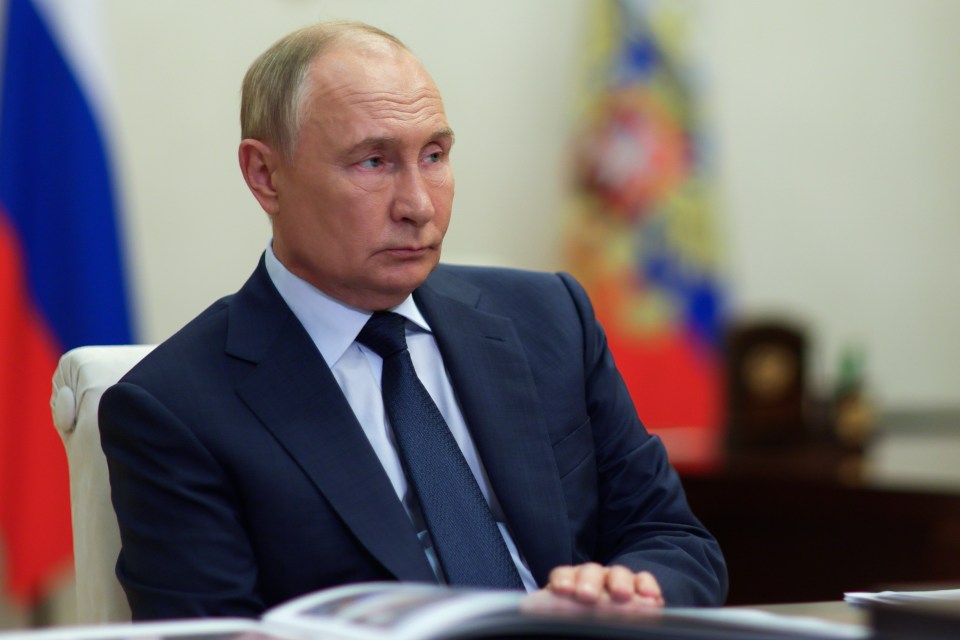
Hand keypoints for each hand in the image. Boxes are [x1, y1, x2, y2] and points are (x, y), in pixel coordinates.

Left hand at [529, 563, 663, 612]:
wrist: (599, 621)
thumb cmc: (577, 622)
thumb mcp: (564, 619)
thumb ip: (558, 615)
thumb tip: (547, 615)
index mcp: (568, 585)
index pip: (563, 576)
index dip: (564, 579)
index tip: (563, 590)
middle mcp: (592, 579)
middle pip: (591, 571)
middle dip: (589, 581)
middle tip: (587, 595)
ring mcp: (616, 582)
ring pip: (618, 573)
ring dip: (619, 582)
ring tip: (622, 595)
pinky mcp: (640, 591)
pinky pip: (643, 582)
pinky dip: (646, 587)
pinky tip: (651, 599)